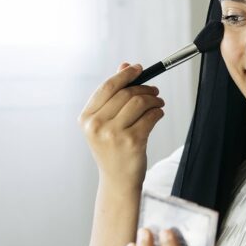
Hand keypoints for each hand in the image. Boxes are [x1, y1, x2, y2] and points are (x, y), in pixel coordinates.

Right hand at [78, 62, 165, 188]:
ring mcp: (113, 134)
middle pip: (126, 93)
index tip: (138, 68)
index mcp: (86, 118)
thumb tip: (126, 65)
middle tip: (155, 91)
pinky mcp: (132, 142)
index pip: (107, 87)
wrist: (117, 180)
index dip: (125, 75)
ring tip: (158, 103)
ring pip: (140, 103)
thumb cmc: (112, 149)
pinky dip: (158, 113)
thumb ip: (113, 94)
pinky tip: (158, 115)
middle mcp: (96, 125)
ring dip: (154, 100)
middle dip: (144, 88)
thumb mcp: (106, 123)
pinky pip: (150, 117)